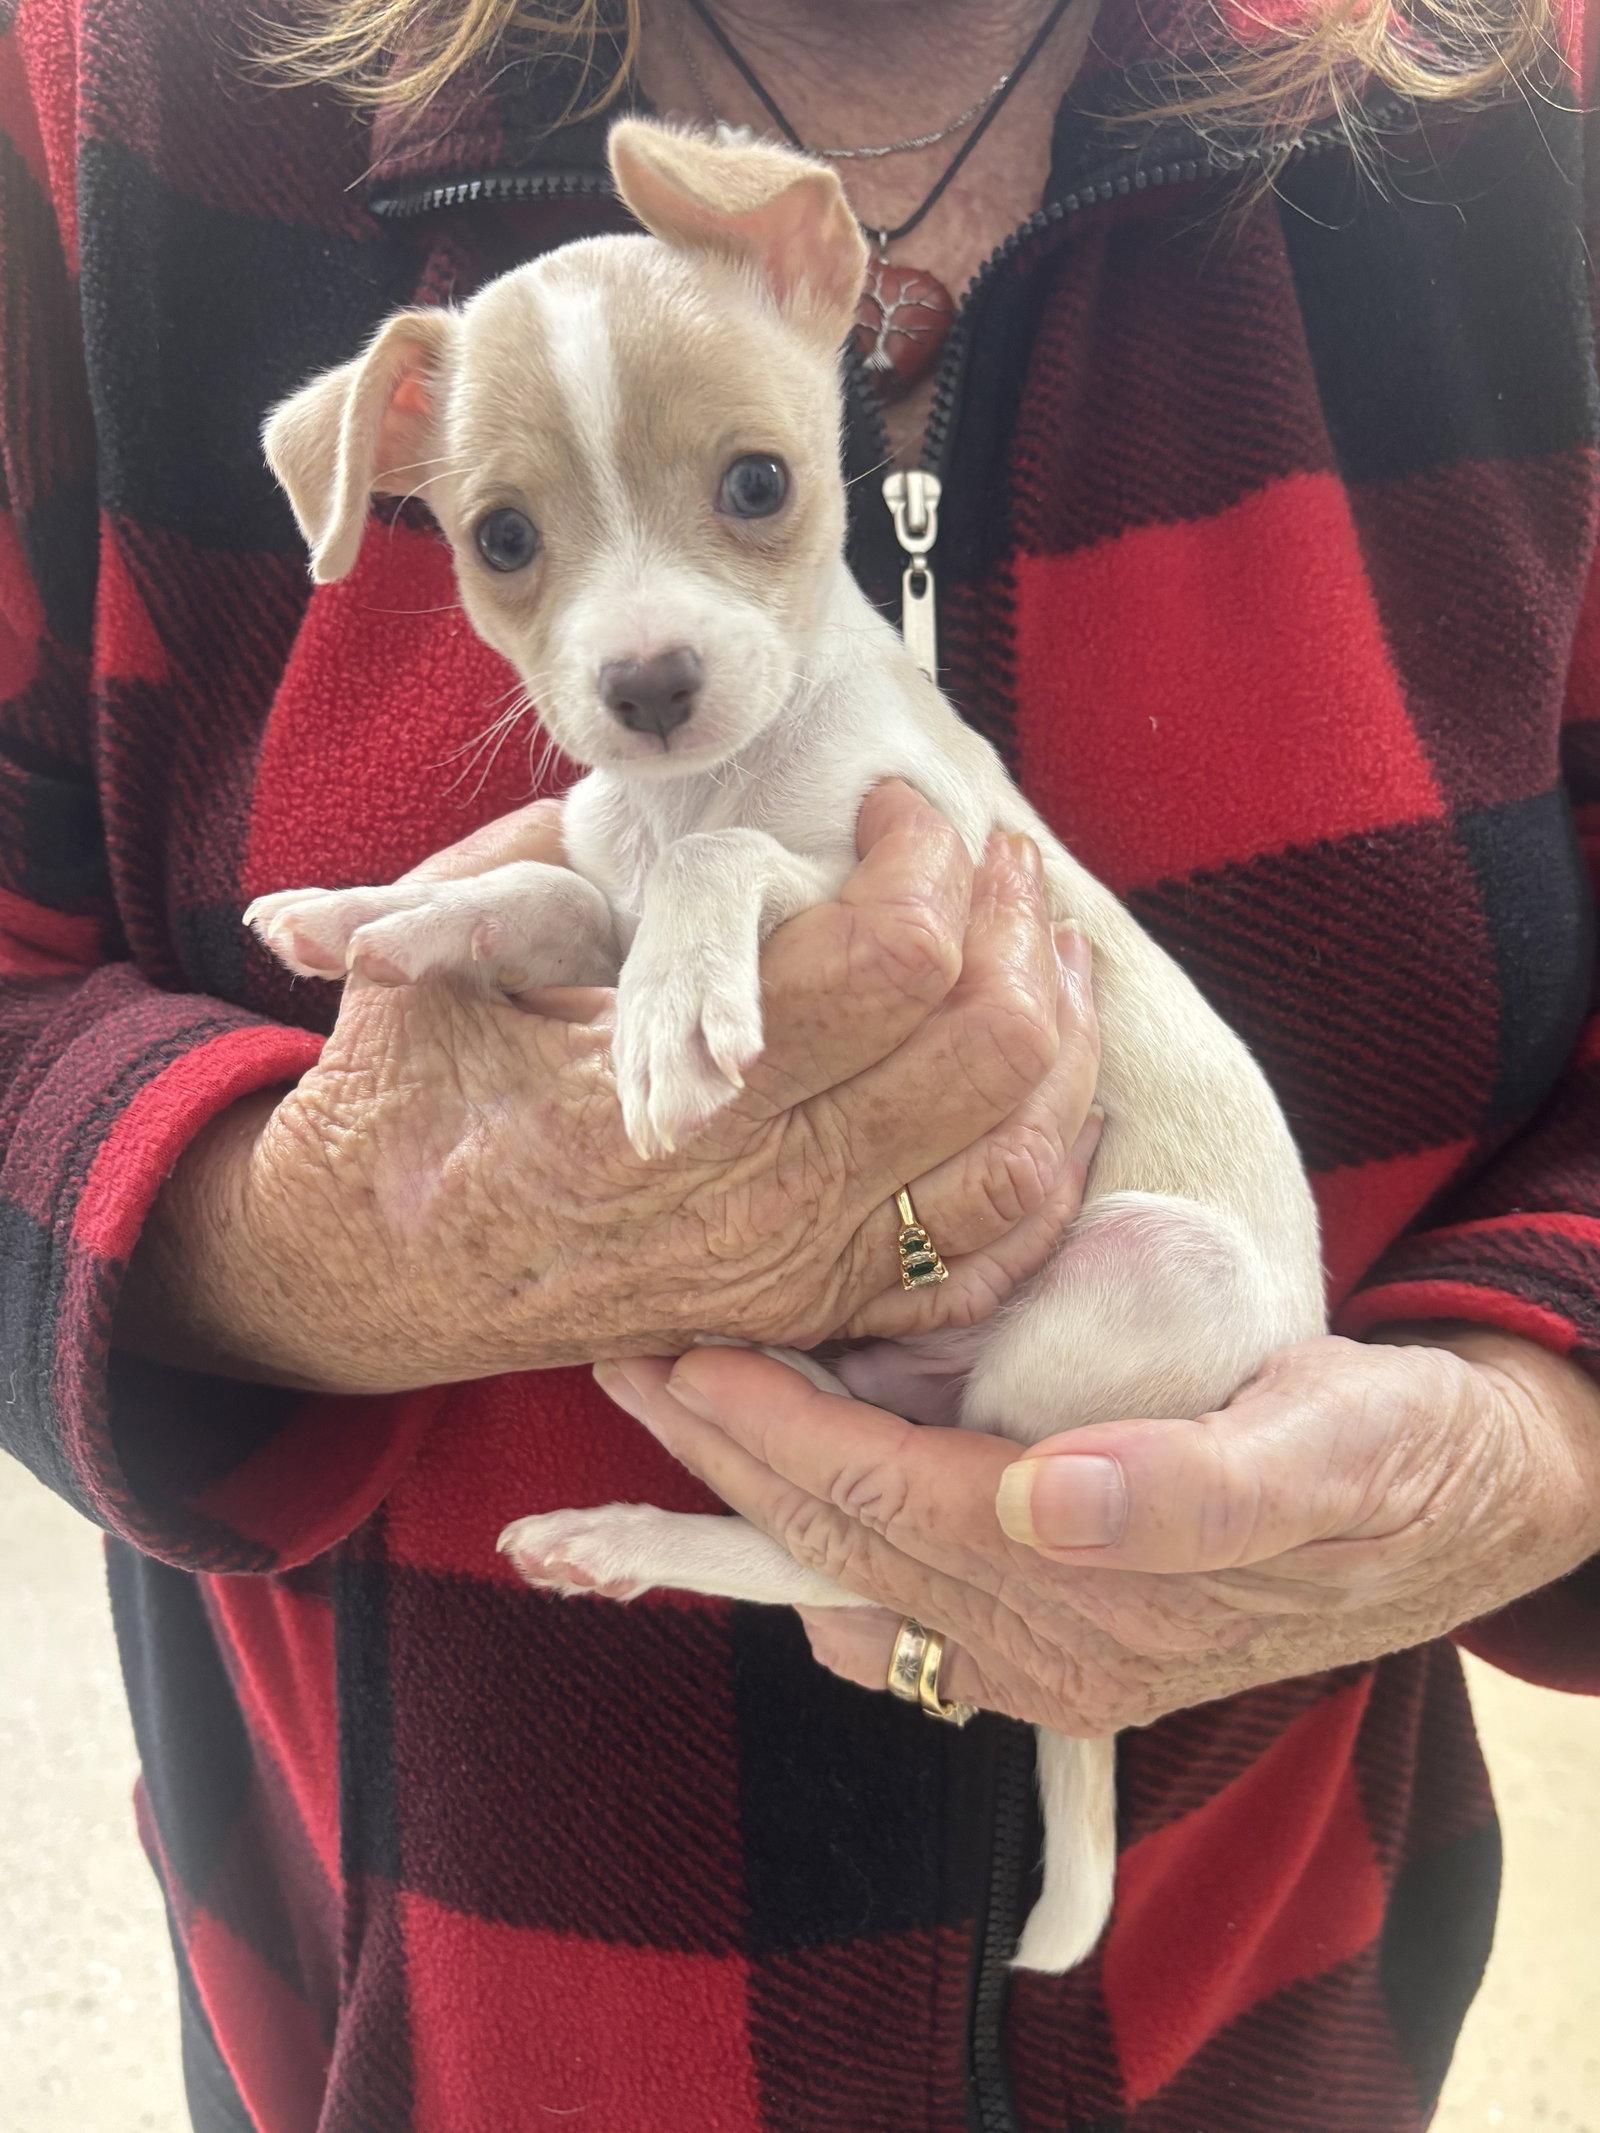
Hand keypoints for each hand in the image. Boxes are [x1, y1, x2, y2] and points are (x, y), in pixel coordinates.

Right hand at [118, 785, 1099, 1392]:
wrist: (379, 1276)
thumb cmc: (405, 1106)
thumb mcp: (430, 975)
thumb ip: (503, 885)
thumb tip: (567, 792)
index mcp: (664, 1101)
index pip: (885, 962)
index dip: (925, 859)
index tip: (901, 802)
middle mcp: (755, 1201)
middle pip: (984, 1050)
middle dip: (1014, 923)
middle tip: (993, 856)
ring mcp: (798, 1270)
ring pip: (1016, 1154)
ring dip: (1059, 1033)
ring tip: (1042, 942)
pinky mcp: (819, 1311)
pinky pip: (991, 1255)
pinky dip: (1045, 1161)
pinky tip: (1051, 1079)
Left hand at [590, 1326, 1599, 1732]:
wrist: (1451, 1508)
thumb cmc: (1393, 1456)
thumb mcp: (1339, 1449)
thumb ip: (1202, 1489)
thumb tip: (1048, 1499)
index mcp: (1116, 1603)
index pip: (899, 1509)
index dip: (787, 1438)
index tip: (693, 1359)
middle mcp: (1058, 1653)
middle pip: (847, 1546)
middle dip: (728, 1458)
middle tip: (626, 1360)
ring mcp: (1044, 1657)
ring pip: (849, 1575)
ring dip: (743, 1495)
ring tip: (660, 1407)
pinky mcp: (1043, 1637)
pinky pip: (889, 1605)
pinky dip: (803, 1546)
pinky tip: (745, 1501)